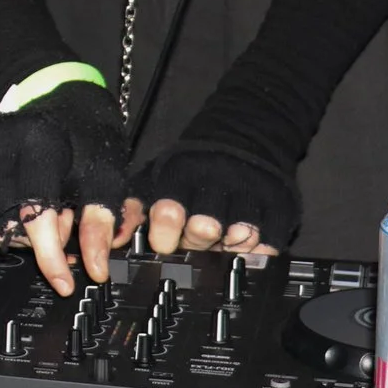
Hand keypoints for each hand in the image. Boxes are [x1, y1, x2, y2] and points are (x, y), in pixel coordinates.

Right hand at [0, 82, 136, 293]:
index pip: (36, 215)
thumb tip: (96, 267)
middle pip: (10, 225)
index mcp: (38, 144)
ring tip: (46, 214)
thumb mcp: (106, 174)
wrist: (59, 96)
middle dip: (40, 242)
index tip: (64, 283)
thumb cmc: (86, 136)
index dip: (50, 256)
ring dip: (19, 235)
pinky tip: (21, 211)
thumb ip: (100, 221)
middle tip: (65, 228)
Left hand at [129, 140, 298, 257]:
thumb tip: (111, 240)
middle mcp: (215, 186)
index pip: (168, 210)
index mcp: (179, 176)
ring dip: (229, 245)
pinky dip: (259, 251)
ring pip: (239, 235)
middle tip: (196, 240)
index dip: (164, 232)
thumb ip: (131, 209)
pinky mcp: (276, 209)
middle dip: (197, 240)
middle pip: (204, 228)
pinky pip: (269, 242)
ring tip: (224, 243)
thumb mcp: (155, 179)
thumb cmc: (191, 170)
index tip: (163, 244)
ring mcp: (249, 197)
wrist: (245, 136)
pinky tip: (249, 247)